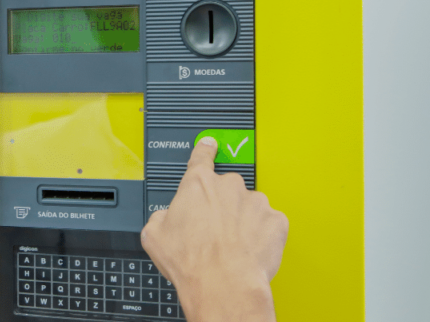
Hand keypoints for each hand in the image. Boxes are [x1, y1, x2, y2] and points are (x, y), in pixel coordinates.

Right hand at [140, 136, 287, 321]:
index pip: (202, 157)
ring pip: (249, 207)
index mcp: (197, 184)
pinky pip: (269, 224)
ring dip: (242, 222)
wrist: (222, 284)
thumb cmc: (191, 262)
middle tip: (212, 232)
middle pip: (226, 189)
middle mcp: (228, 186)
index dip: (205, 150)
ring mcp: (255, 202)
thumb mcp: (154, 236)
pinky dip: (262, 236)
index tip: (210, 144)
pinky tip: (249, 250)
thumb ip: (161, 216)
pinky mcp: (276, 221)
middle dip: (221, 207)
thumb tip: (165, 217)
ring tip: (231, 246)